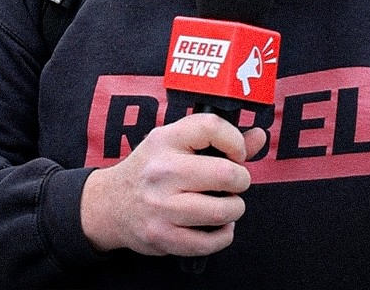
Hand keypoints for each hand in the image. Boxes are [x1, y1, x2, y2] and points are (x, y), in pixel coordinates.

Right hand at [80, 113, 267, 256]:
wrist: (109, 204)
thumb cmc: (149, 171)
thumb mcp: (175, 145)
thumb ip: (218, 140)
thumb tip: (260, 137)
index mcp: (164, 140)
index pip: (213, 128)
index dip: (236, 142)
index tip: (236, 154)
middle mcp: (161, 171)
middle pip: (227, 174)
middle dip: (240, 181)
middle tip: (230, 183)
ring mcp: (161, 206)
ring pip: (225, 210)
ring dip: (233, 209)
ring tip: (222, 204)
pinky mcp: (163, 237)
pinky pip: (212, 241)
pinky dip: (223, 235)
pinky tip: (214, 225)